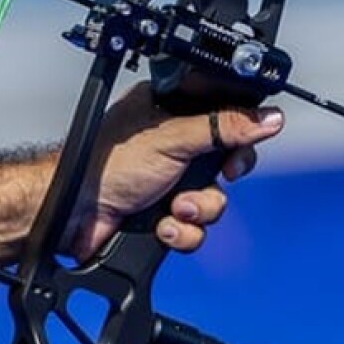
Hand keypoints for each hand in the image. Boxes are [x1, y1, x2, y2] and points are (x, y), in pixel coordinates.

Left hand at [68, 83, 284, 257]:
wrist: (76, 214)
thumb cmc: (106, 164)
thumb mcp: (173, 138)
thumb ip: (224, 127)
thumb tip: (267, 118)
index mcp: (172, 111)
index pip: (225, 112)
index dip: (240, 130)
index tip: (242, 144)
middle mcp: (174, 145)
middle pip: (227, 161)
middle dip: (220, 178)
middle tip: (217, 176)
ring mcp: (170, 181)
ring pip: (214, 200)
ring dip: (198, 208)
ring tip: (174, 206)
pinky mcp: (165, 215)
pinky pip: (197, 229)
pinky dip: (183, 231)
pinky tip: (162, 226)